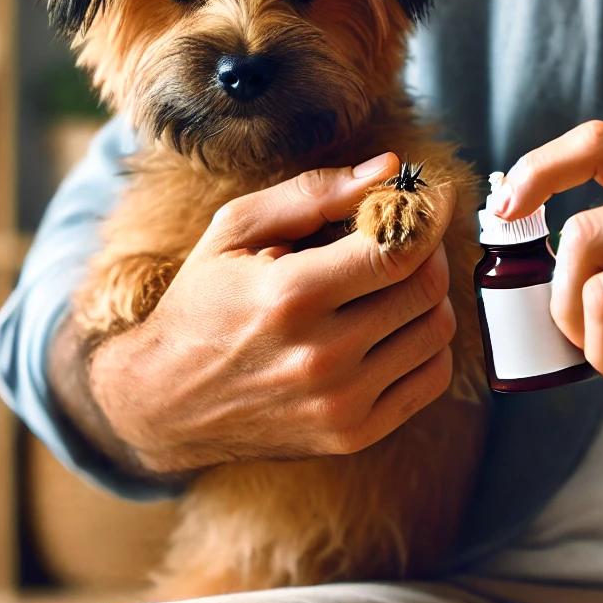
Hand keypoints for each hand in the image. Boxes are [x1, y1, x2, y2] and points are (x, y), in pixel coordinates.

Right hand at [88, 154, 457, 474]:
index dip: (428, 215)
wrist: (164, 402)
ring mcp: (340, 402)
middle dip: (429, 247)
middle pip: (426, 287)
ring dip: (431, 293)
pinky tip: (397, 323)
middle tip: (410, 234)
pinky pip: (431, 376)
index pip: (397, 249)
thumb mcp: (235, 229)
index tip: (432, 197)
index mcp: (289, 296)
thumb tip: (388, 168)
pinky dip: (428, 341)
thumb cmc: (202, 303)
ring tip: (397, 279)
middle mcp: (320, 356)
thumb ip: (313, 192)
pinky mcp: (353, 434)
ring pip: (437, 330)